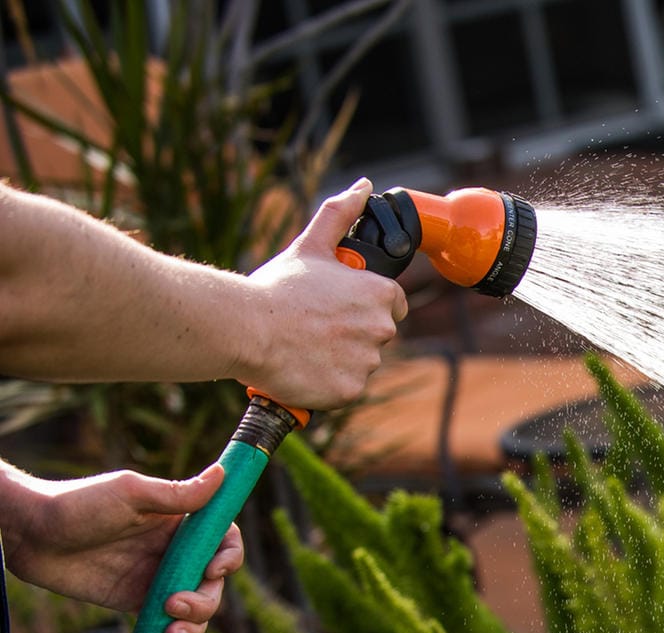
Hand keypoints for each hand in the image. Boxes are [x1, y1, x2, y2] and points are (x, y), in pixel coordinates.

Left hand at [2, 464, 242, 632]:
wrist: (28, 534)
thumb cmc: (76, 503)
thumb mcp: (130, 494)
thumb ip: (176, 494)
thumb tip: (222, 473)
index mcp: (179, 523)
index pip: (224, 541)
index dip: (229, 558)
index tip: (213, 570)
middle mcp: (173, 552)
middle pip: (213, 583)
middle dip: (204, 601)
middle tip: (173, 606)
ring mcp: (156, 579)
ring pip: (196, 608)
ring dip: (193, 625)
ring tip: (168, 632)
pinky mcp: (135, 602)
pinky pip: (166, 625)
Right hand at [240, 178, 408, 409]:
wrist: (246, 329)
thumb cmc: (277, 288)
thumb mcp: (310, 246)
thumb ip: (340, 215)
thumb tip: (364, 187)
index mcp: (380, 294)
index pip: (394, 304)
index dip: (367, 305)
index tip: (340, 308)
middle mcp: (382, 329)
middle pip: (376, 334)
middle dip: (350, 332)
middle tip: (313, 326)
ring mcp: (367, 362)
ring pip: (360, 363)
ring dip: (338, 358)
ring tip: (303, 345)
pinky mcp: (351, 390)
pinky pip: (345, 387)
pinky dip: (327, 382)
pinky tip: (303, 367)